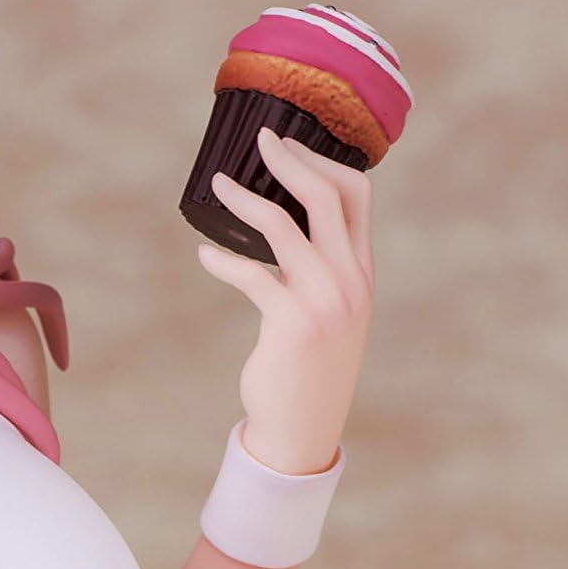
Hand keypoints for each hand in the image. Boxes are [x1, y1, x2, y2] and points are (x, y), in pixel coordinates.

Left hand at [198, 127, 374, 473]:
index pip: (357, 197)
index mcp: (362, 273)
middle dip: (289, 160)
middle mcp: (350, 282)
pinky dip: (222, 260)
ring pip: (282, 226)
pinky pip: (250, 273)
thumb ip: (319, 272)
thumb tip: (280, 227)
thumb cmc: (307, 367)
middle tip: (258, 139)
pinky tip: (205, 255)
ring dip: (244, 199)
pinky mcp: (292, 323)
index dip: (323, 163)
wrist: (303, 428)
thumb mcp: (329, 314)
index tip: (290, 146)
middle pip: (324, 197)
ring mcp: (324, 302)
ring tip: (218, 184)